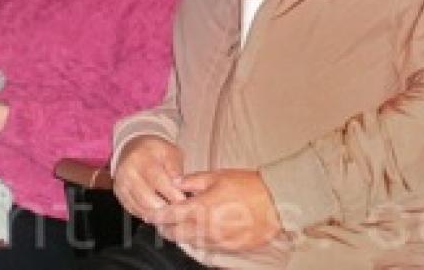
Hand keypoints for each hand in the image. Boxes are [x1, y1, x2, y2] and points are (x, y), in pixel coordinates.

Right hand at [113, 136, 185, 220]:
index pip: (157, 180)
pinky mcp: (119, 193)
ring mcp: (121, 184)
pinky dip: (147, 214)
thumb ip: (175, 167)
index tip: (183, 200)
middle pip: (146, 198)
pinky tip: (158, 215)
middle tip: (178, 212)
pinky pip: (133, 210)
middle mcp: (128, 171)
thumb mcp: (169, 151)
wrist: (133, 148)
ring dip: (156, 215)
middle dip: (164, 208)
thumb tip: (179, 182)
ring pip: (139, 207)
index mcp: (141, 158)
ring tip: (170, 215)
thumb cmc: (155, 151)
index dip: (171, 193)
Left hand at [149, 169, 282, 251]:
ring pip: (190, 242)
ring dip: (181, 235)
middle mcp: (205, 228)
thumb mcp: (217, 176)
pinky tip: (198, 232)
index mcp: (200, 208)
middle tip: (160, 222)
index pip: (169, 216)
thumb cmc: (247, 186)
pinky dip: (198, 240)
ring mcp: (217, 241)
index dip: (156, 216)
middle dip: (165, 229)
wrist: (275, 203)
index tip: (148, 215)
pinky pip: (206, 247)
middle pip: (175, 234)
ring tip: (177, 226)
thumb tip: (175, 182)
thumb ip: (192, 181)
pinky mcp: (228, 248)